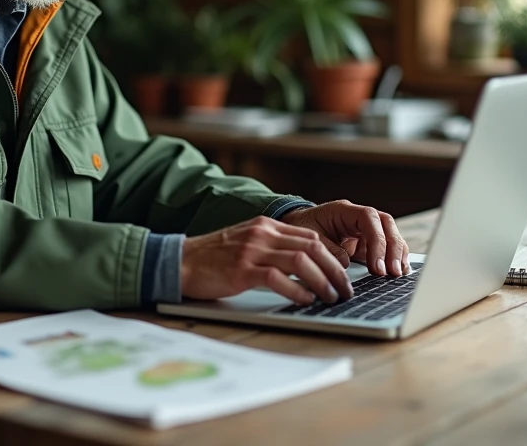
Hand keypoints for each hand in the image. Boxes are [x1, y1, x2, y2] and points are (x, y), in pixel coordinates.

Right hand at [180, 217, 353, 305]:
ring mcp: (252, 251)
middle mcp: (262, 234)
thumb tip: (306, 265)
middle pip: (313, 247)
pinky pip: (277, 278)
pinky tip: (305, 300)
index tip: (344, 274)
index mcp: (266, 226)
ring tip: (331, 297)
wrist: (181, 261)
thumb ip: (273, 248)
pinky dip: (297, 290)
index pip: (312, 236)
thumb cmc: (214, 258)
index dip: (333, 256)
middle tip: (345, 289)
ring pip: (301, 261)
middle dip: (335, 270)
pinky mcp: (241, 270)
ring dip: (322, 281)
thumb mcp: (247, 243)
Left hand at [280, 201, 408, 277]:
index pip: (368, 217)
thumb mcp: (309, 239)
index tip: (376, 265)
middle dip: (392, 249)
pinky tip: (399, 271)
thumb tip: (345, 263)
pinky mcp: (367, 242)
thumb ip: (328, 249)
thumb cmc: (302, 229)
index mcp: (343, 210)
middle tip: (392, 272)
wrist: (298, 228)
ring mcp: (365, 228)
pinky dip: (393, 258)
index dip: (376, 240)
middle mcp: (358, 216)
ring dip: (397, 254)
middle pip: (385, 224)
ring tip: (398, 274)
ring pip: (390, 234)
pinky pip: (386, 247)